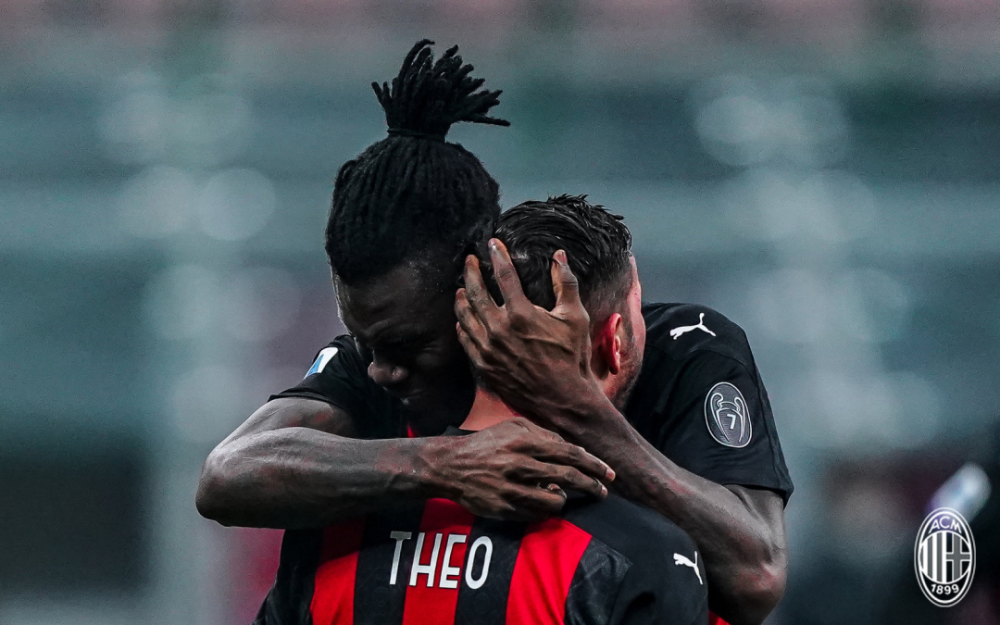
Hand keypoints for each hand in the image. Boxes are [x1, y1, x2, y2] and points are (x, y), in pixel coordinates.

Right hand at [430, 418, 613, 521]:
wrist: (450, 466)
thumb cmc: (486, 444)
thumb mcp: (512, 427)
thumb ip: (542, 433)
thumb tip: (569, 448)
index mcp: (523, 441)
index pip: (569, 453)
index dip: (593, 465)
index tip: (608, 474)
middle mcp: (519, 464)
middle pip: (568, 477)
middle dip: (591, 485)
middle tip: (603, 491)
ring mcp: (511, 488)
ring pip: (555, 499)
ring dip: (564, 498)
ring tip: (561, 495)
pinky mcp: (503, 508)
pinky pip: (536, 514)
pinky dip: (544, 509)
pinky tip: (541, 502)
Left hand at [454, 239, 603, 431]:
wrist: (563, 399)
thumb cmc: (572, 357)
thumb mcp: (575, 317)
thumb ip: (565, 283)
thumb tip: (559, 256)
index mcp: (522, 314)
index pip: (504, 275)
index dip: (498, 256)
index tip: (493, 244)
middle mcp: (499, 329)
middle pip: (476, 292)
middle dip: (471, 272)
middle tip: (470, 260)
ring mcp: (488, 349)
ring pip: (465, 316)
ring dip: (462, 298)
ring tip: (462, 288)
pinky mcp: (483, 365)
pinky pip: (465, 340)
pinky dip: (462, 325)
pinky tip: (463, 319)